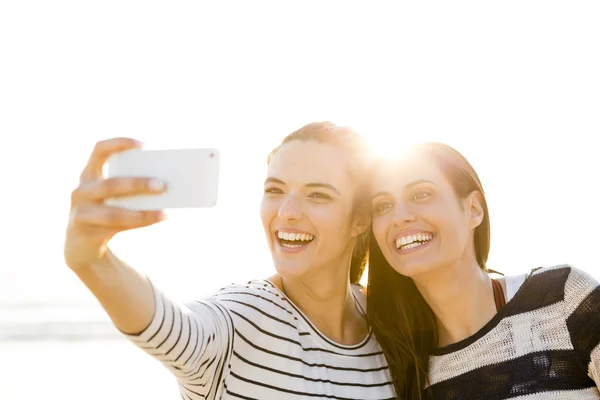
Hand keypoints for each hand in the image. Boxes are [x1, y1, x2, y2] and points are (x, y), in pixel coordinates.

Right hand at [64, 138, 166, 271]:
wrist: (82, 243)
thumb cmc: (107, 210)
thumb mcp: (114, 195)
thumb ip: (132, 187)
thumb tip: (167, 184)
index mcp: (89, 173)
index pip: (99, 150)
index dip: (119, 144)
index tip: (144, 146)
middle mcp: (81, 191)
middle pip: (111, 185)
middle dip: (138, 184)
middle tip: (163, 186)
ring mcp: (80, 214)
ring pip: (113, 213)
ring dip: (141, 213)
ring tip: (164, 212)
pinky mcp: (86, 234)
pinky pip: (116, 229)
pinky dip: (140, 223)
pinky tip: (159, 219)